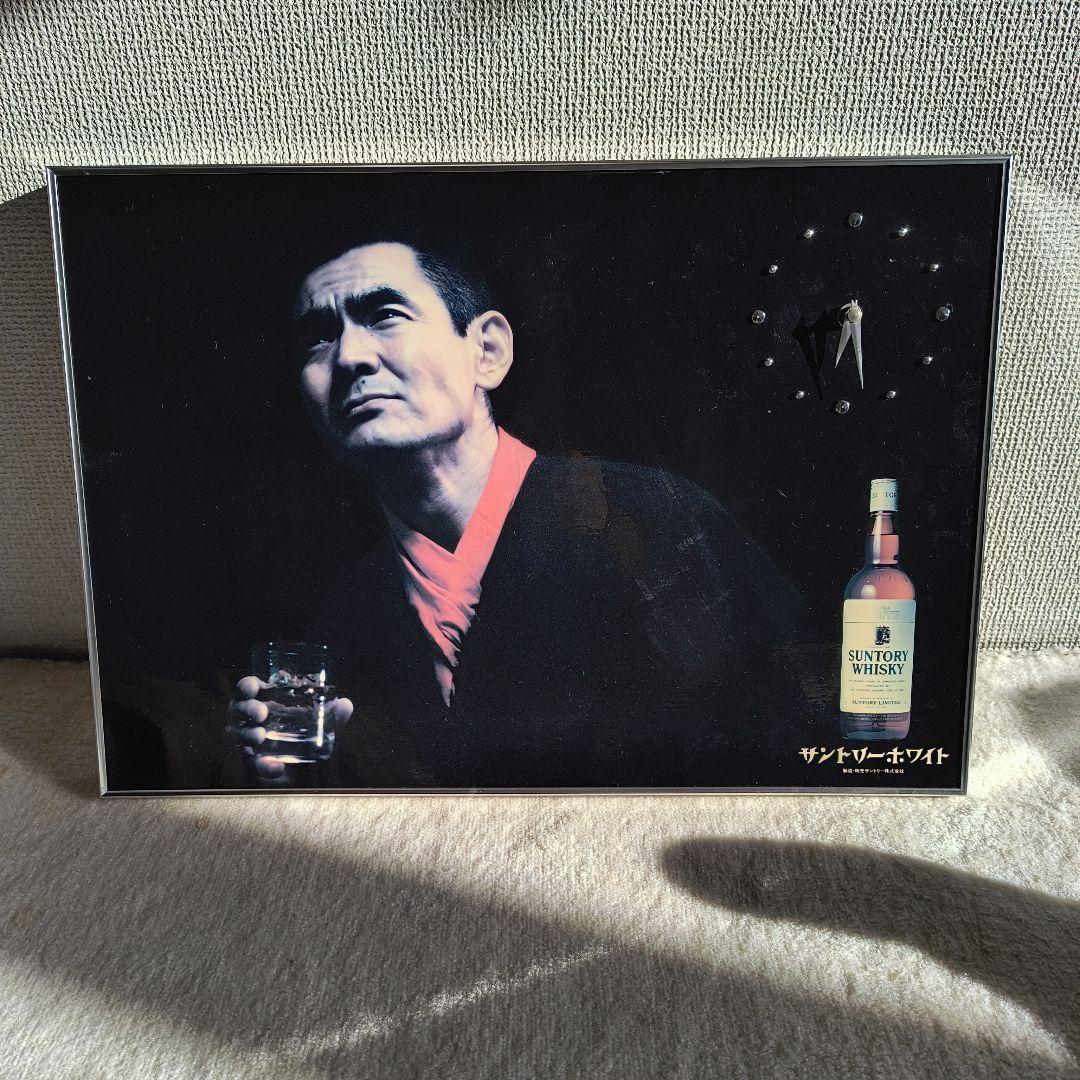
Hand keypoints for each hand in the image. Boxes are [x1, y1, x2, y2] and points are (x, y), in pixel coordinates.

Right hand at [226, 675, 353, 782]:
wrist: (302, 773)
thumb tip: (345, 704)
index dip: (247, 686)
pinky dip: (263, 766)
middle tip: (261, 713)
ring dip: (247, 734)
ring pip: (235, 735)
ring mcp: (245, 742)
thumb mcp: (321, 726)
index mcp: (264, 702)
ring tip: (260, 736)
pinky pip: (249, 765)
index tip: (254, 687)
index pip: (248, 689)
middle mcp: (250, 720)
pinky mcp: (249, 764)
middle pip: (237, 709)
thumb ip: (332, 716)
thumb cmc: (305, 738)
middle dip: (246, 708)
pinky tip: (277, 767)